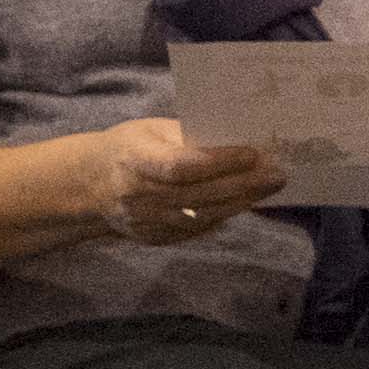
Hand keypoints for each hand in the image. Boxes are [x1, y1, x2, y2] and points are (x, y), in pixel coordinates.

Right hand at [96, 116, 283, 245]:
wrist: (91, 186)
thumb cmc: (127, 148)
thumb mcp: (150, 130)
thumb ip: (186, 135)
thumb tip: (234, 137)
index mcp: (135, 161)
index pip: (182, 166)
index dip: (219, 162)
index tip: (252, 153)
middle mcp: (140, 197)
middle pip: (199, 194)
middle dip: (243, 183)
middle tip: (277, 174)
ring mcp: (146, 223)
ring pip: (202, 215)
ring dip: (240, 201)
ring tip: (268, 187)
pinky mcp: (154, 238)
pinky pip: (195, 229)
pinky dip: (222, 215)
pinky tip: (243, 202)